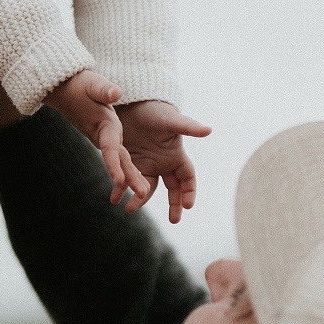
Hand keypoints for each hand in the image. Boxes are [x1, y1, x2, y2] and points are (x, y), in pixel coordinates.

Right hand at [44, 70, 149, 204]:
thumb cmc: (79, 85)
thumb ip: (104, 89)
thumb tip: (116, 93)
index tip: (119, 181)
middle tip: (143, 194)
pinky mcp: (106, 137)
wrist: (64, 90)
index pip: (109, 147)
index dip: (113, 164)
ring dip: (131, 177)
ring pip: (119, 160)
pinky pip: (117, 156)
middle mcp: (103, 135)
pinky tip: (137, 181)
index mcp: (102, 124)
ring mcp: (104, 138)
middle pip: (118, 159)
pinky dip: (127, 169)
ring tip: (144, 194)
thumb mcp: (92, 83)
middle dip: (129, 177)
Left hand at [115, 100, 210, 222]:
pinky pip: (126, 181)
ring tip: (130, 209)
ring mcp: (145, 164)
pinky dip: (121, 191)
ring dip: (139, 200)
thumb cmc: (155, 110)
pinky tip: (114, 199)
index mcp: (175, 155)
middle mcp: (162, 163)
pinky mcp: (129, 163)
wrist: (133, 103)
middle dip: (174, 205)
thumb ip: (188, 127)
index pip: (187, 178)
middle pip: (172, 189)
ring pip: (146, 188)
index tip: (188, 205)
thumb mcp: (170, 120)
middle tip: (174, 220)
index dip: (189, 191)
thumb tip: (209, 129)